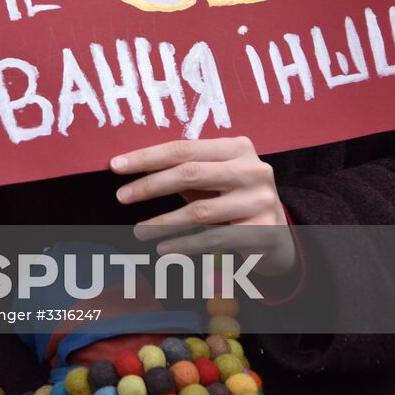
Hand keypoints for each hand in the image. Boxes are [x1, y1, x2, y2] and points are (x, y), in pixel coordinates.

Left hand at [111, 136, 295, 274]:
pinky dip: (184, 244)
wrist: (278, 236)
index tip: (115, 166)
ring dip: (162, 222)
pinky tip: (162, 248)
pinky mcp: (263, 231)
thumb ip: (182, 169)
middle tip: (121, 197)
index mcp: (237, 147)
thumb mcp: (213, 178)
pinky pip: (213, 238)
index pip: (183, 148)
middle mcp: (252, 169)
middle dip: (150, 185)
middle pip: (189, 173)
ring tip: (138, 231)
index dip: (146, 156)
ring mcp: (260, 200)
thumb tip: (132, 166)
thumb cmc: (232, 199)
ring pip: (199, 210)